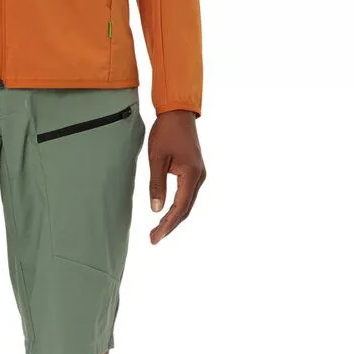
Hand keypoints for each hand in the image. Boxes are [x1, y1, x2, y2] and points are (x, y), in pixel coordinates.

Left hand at [147, 110, 205, 244]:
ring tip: (158, 230)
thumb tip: (156, 209)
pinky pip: (188, 194)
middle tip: (154, 239)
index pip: (180, 207)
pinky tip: (167, 213)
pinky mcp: (195, 171)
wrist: (178, 114)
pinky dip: (178, 207)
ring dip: (174, 217)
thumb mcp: (156, 159)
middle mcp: (199, 177)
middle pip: (186, 209)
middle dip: (170, 225)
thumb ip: (157, 185)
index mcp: (191, 175)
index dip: (167, 224)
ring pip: (187, 203)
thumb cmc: (166, 133)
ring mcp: (199, 174)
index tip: (156, 237)